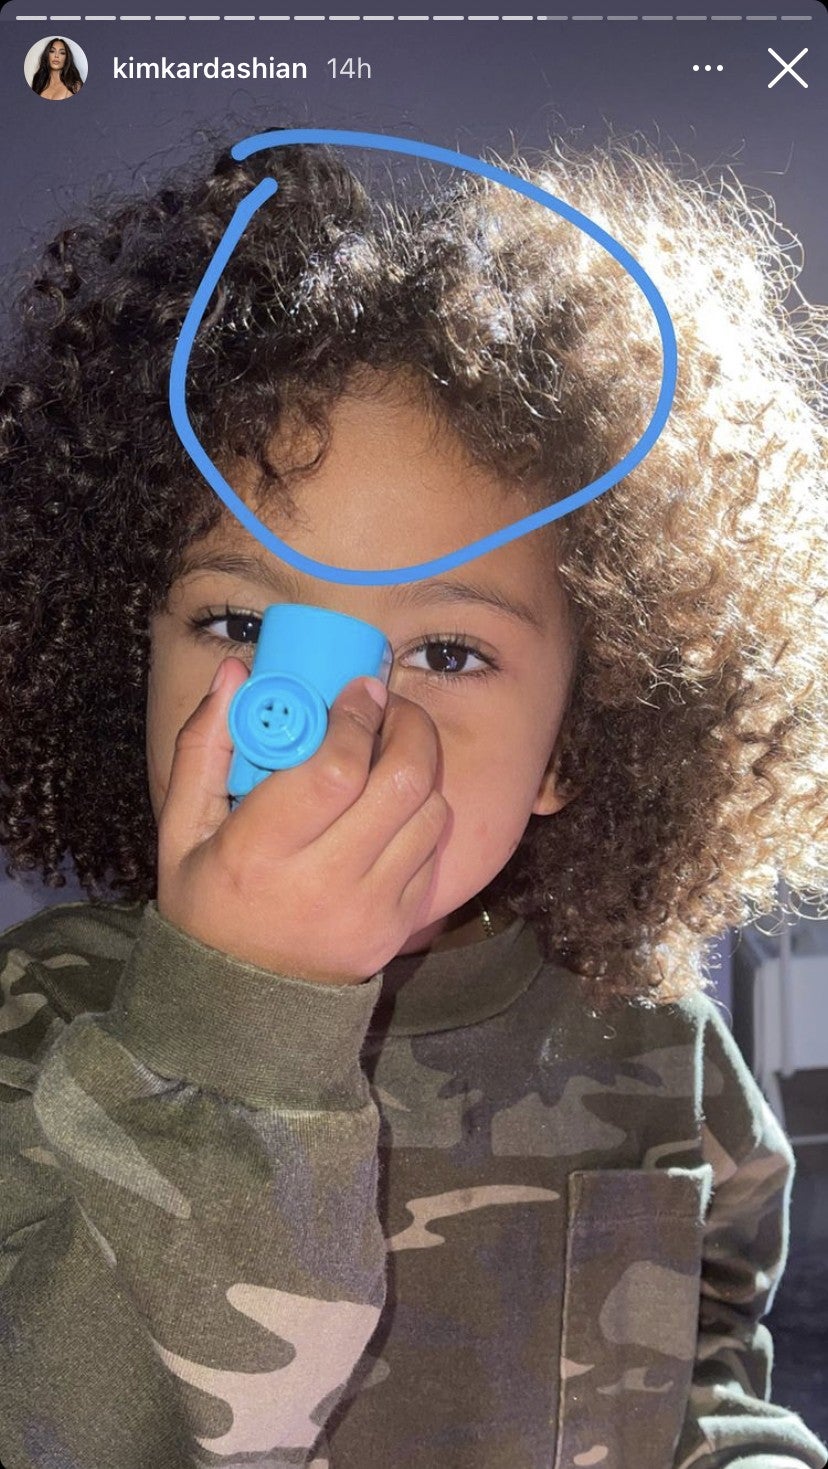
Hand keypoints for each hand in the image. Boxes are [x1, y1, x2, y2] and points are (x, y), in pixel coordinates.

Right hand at [156, 659, 449, 983]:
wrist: (243, 1003)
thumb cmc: (208, 904)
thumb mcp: (183, 830)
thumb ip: (204, 748)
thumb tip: (234, 674)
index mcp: (260, 852)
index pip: (335, 769)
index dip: (357, 718)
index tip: (360, 690)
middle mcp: (323, 882)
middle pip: (401, 784)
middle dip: (410, 728)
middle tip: (393, 708)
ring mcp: (370, 909)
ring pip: (428, 814)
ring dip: (421, 769)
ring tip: (395, 750)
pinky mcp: (399, 926)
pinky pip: (432, 852)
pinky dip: (422, 815)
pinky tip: (394, 805)